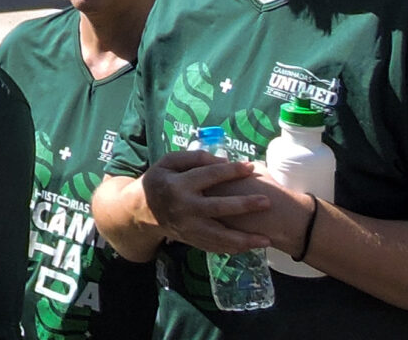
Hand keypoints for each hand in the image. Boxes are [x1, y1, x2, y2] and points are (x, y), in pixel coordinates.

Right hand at [140, 149, 277, 252]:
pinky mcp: (192, 240)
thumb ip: (193, 158)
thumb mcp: (168, 163)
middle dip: (244, 205)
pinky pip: (216, 247)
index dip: (230, 171)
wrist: (140, 211)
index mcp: (177, 185)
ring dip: (245, 239)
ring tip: (267, 239)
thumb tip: (222, 161)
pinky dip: (234, 248)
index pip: (208, 176)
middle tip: (267, 201)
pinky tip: (252, 247)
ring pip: (220, 236)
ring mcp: (188, 228)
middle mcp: (184, 208)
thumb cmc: (159, 181)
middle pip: (218, 208)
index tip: (250, 167)